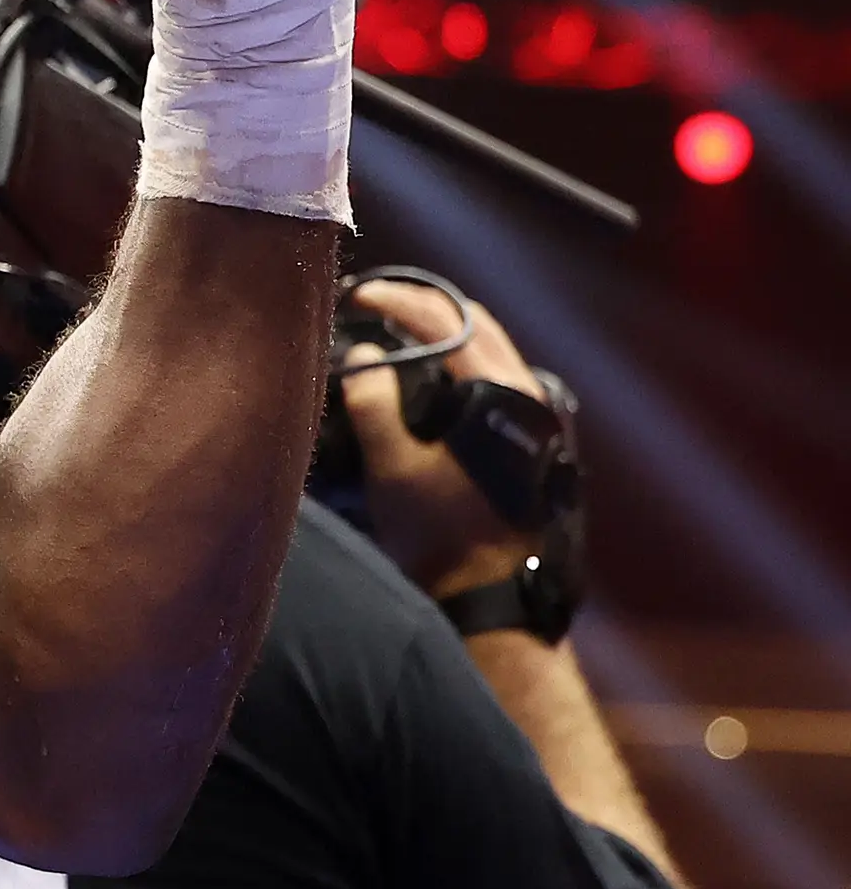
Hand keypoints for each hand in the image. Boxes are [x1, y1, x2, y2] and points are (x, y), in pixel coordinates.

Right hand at [338, 275, 541, 598]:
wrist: (486, 591)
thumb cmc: (439, 532)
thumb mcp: (393, 466)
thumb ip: (374, 402)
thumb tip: (363, 355)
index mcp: (502, 395)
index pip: (449, 321)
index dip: (398, 301)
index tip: (356, 297)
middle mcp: (527, 394)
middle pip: (474, 322)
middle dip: (421, 306)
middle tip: (372, 305)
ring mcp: (533, 414)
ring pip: (486, 346)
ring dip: (439, 330)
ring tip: (390, 330)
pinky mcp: (526, 434)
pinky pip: (489, 372)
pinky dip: (454, 358)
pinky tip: (420, 369)